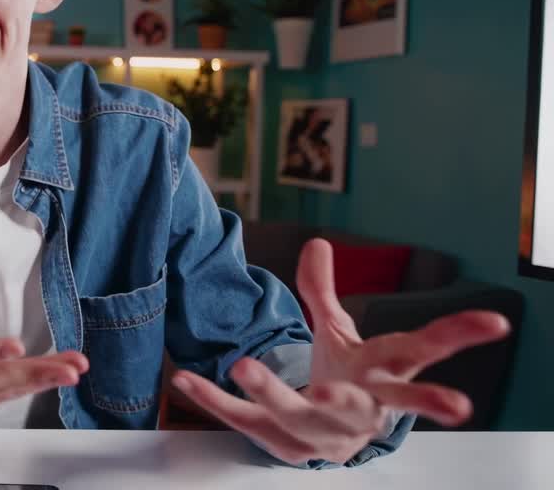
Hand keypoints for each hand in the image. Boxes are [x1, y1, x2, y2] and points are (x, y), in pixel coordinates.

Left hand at [170, 238, 510, 464]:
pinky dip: (214, 401)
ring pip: (296, 415)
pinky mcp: (279, 442)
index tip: (497, 322)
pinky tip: (187, 380)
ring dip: (271, 392)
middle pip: (362, 403)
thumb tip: (319, 242)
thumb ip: (323, 292)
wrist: (333, 441)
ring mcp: (318, 432)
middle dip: (349, 398)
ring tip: (243, 367)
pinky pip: (242, 422)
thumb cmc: (346, 380)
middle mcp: (357, 409)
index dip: (458, 335)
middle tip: (335, 390)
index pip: (423, 352)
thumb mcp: (340, 334)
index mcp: (382, 375)